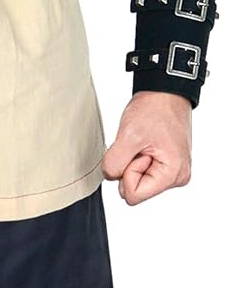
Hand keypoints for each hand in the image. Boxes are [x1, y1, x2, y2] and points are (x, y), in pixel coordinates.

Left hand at [101, 90, 191, 204]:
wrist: (165, 92)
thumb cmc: (153, 110)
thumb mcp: (128, 136)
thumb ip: (115, 163)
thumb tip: (110, 177)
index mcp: (172, 175)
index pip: (133, 195)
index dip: (126, 172)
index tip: (135, 150)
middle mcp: (177, 178)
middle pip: (137, 188)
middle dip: (129, 166)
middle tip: (139, 144)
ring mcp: (173, 171)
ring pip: (139, 179)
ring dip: (133, 160)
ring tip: (143, 141)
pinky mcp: (167, 163)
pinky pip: (143, 169)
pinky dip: (138, 156)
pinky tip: (145, 142)